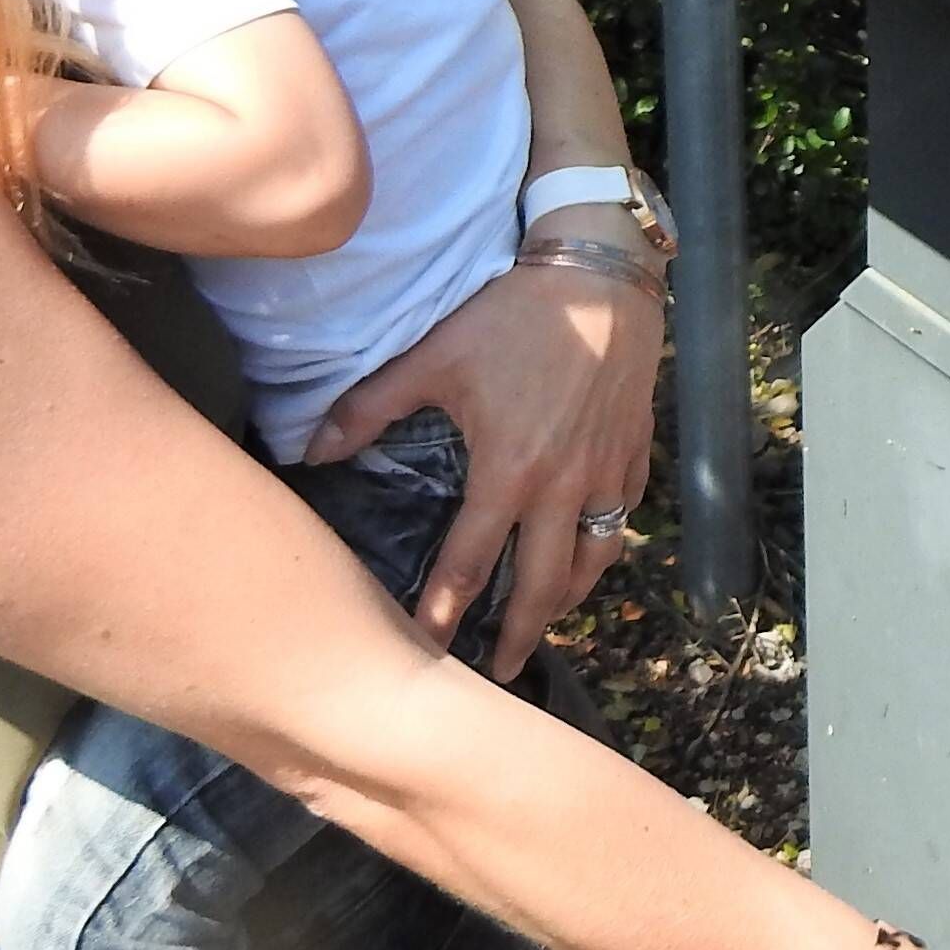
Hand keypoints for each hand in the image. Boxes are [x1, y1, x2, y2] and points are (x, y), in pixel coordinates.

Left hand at [301, 253, 661, 656]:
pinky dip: (605, 547)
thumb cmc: (513, 317)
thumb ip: (370, 407)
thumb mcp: (434, 356)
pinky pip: (623, 519)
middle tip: (502, 672)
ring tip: (547, 621)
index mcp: (508, 473)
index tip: (427, 651)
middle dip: (520, 636)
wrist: (602, 278)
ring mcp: (606, 476)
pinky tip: (589, 555)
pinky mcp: (636, 455)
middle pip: (542, 585)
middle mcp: (562, 489)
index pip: (469, 564)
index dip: (446, 614)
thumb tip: (314, 450)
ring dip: (568, 600)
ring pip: (593, 562)